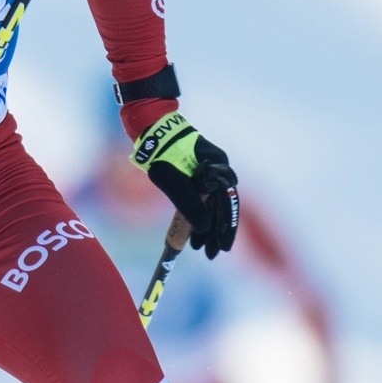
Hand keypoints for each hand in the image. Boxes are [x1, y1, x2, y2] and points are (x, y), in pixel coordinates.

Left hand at [130, 113, 239, 256]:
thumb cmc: (162, 152)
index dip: (225, 228)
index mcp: (218, 168)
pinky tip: (196, 233)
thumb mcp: (172, 181)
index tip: (222, 248)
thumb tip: (203, 227)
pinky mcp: (202, 175)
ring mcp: (212, 172)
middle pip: (222, 206)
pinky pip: (207, 199)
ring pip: (214, 205)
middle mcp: (220, 170)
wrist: (154, 128)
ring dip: (208, 227)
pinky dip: (202, 215)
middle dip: (216, 232)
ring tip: (201, 248)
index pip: (226, 203)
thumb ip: (188, 203)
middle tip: (210, 254)